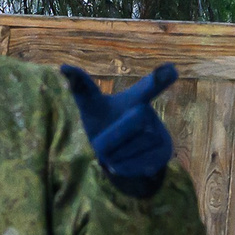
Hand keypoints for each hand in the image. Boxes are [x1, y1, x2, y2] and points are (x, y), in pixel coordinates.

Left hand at [61, 64, 179, 191]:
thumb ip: (80, 86)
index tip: (172, 69)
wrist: (119, 156)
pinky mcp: (163, 154)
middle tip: (106, 141)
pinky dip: (121, 167)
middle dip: (108, 140)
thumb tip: (63, 66)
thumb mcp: (90, 106)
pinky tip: (124, 162)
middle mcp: (151, 114)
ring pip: (129, 149)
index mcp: (136, 98)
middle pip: (126, 127)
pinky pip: (135, 164)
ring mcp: (160, 134)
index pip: (149, 86)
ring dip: (113, 155)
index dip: (159, 78)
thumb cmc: (104, 124)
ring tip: (117, 151)